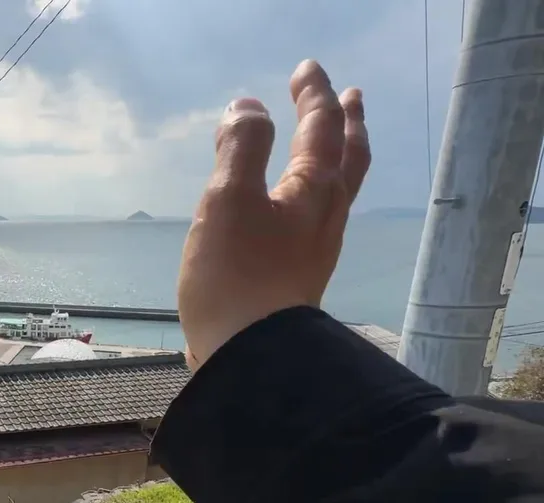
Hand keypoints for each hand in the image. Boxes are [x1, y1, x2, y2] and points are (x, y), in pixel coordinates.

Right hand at [177, 59, 370, 369]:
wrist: (251, 356)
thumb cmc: (235, 274)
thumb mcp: (228, 200)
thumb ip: (239, 149)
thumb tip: (248, 108)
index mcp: (312, 191)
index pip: (320, 129)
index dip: (313, 96)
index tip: (306, 71)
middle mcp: (325, 217)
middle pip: (347, 159)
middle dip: (346, 124)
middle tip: (349, 97)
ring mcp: (315, 250)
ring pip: (338, 190)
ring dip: (337, 157)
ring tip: (331, 144)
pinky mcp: (298, 278)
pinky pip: (317, 218)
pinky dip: (314, 192)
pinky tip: (295, 206)